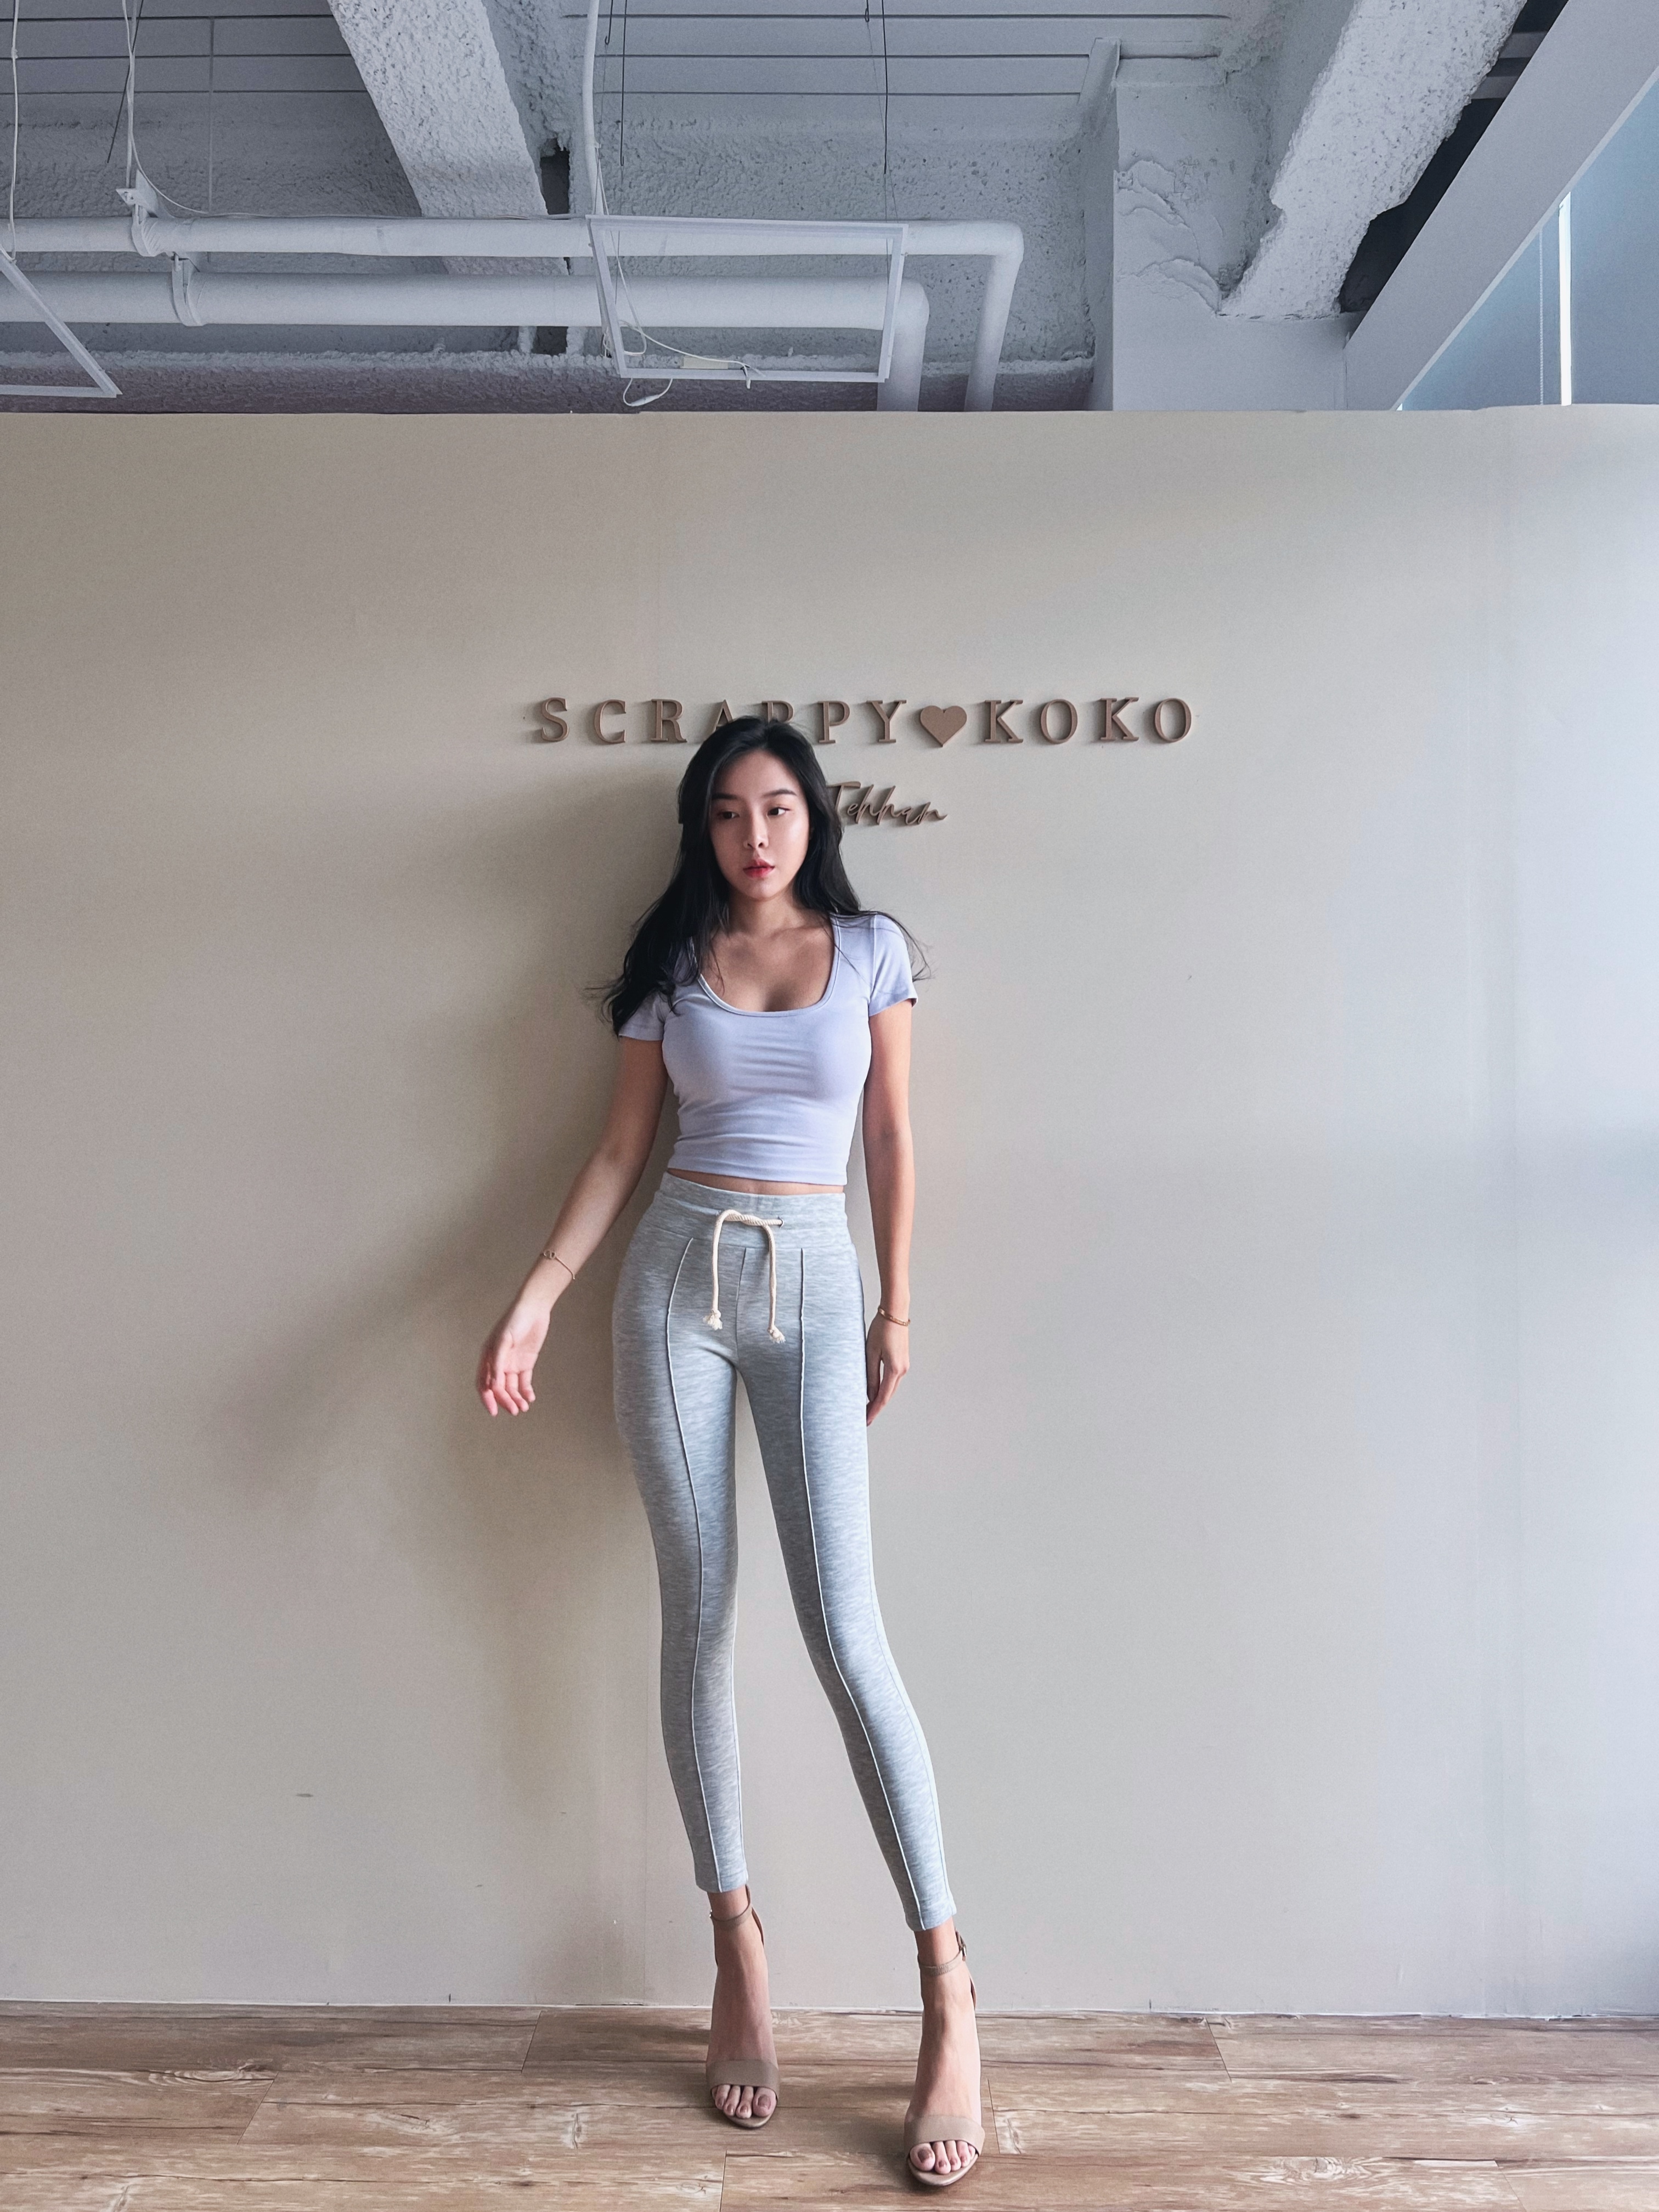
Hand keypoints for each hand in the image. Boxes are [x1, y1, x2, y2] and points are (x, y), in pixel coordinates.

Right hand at [477, 1298, 551, 1415]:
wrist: (534, 1308)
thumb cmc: (515, 1320)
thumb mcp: (503, 1340)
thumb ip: (497, 1363)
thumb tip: (492, 1386)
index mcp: (488, 1357)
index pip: (484, 1384)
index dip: (487, 1398)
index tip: (493, 1412)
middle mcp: (498, 1363)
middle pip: (499, 1388)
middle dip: (505, 1401)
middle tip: (515, 1411)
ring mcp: (512, 1364)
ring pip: (511, 1387)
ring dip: (516, 1398)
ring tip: (524, 1407)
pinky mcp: (526, 1363)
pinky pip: (524, 1381)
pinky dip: (526, 1391)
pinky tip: (530, 1398)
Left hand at [865, 1313, 909, 1423]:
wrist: (895, 1312)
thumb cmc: (881, 1329)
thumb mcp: (871, 1352)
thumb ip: (870, 1375)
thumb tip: (869, 1395)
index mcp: (895, 1369)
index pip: (883, 1397)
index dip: (874, 1410)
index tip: (866, 1421)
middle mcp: (903, 1370)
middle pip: (888, 1395)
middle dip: (876, 1407)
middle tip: (864, 1418)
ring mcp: (904, 1365)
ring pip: (891, 1388)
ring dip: (880, 1398)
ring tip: (868, 1407)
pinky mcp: (902, 1360)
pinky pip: (893, 1379)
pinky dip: (884, 1388)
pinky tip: (875, 1391)